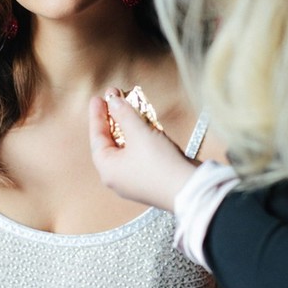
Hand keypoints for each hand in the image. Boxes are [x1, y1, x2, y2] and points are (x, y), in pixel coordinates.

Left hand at [88, 90, 196, 210]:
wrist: (190, 189)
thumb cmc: (160, 164)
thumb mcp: (139, 133)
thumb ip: (124, 114)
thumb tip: (113, 101)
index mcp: (108, 169)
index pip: (96, 138)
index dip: (97, 115)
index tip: (98, 98)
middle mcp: (118, 176)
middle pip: (111, 142)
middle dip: (113, 118)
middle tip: (115, 97)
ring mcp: (135, 178)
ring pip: (127, 146)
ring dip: (129, 125)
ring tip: (131, 105)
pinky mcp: (151, 177)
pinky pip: (140, 152)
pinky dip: (140, 136)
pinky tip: (146, 123)